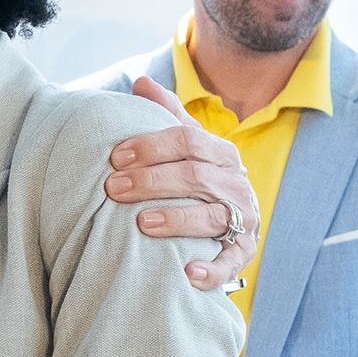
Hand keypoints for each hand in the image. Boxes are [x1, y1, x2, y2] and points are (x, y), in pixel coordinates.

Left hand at [104, 76, 259, 291]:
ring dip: (177, 220)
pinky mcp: (242, 253)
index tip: (116, 156)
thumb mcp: (186, 144)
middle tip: (114, 189)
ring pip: (213, 217)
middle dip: (152, 181)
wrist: (232, 217)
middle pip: (196, 177)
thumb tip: (140, 83)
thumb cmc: (197, 175)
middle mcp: (236, 184)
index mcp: (221, 153)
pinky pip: (230, 263)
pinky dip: (212, 270)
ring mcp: (243, 220)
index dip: (151, 146)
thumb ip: (166, 114)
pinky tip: (187, 273)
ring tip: (141, 223)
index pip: (189, 140)